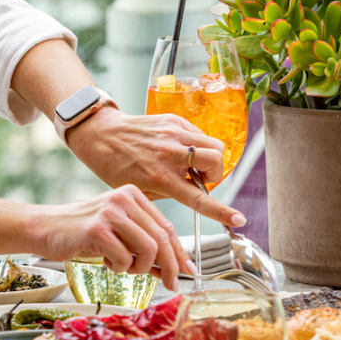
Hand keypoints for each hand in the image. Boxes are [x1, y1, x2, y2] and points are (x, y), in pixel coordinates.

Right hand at [29, 185, 192, 291]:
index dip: (179, 252)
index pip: (167, 226)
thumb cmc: (81, 232)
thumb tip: (174, 270)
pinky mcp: (97, 229)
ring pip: (148, 249)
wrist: (44, 228)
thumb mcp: (118, 234)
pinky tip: (106, 262)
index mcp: (133, 195)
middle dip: (169, 266)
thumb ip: (144, 248)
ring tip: (124, 267)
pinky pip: (124, 258)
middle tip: (169, 283)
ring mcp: (110, 213)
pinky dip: (119, 267)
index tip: (187, 270)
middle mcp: (124, 199)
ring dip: (140, 268)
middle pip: (162, 238)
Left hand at [66, 108, 247, 228]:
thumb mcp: (143, 191)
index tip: (238, 219)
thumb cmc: (118, 168)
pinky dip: (198, 144)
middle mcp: (170, 155)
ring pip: (215, 145)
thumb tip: (197, 191)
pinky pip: (200, 134)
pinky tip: (182, 150)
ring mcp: (174, 134)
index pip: (199, 198)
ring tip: (192, 164)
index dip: (222, 211)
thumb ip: (171, 193)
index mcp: (161, 178)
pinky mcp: (173, 120)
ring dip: (211, 158)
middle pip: (217, 161)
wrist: (102, 136)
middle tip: (200, 178)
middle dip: (216, 174)